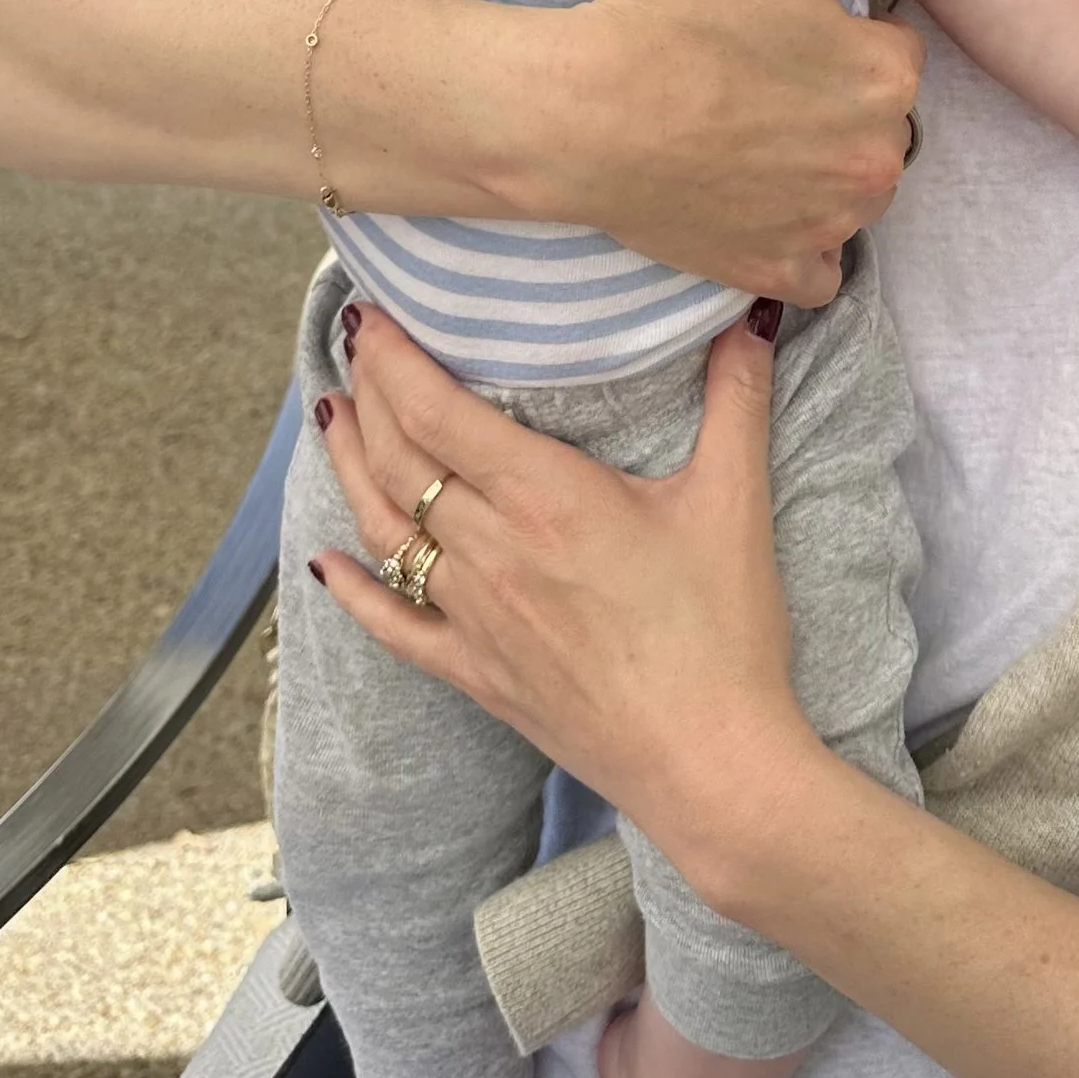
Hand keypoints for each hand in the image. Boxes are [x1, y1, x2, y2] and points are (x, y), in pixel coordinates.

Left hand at [309, 302, 816, 875]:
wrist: (709, 762)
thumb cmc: (723, 634)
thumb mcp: (734, 501)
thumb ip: (736, 399)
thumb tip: (753, 315)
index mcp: (546, 498)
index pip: (440, 412)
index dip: (394, 359)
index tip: (371, 315)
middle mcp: (493, 551)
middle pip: (400, 460)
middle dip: (369, 394)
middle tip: (353, 344)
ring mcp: (475, 618)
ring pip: (386, 530)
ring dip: (349, 467)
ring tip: (332, 414)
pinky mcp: (478, 674)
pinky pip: (395, 626)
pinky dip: (353, 589)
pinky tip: (325, 562)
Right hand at [544, 0, 948, 306]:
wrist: (577, 114)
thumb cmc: (669, 16)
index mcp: (887, 74)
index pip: (890, 49)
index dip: (835, 36)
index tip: (774, 29)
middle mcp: (878, 159)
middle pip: (876, 122)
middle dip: (833, 102)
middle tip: (753, 80)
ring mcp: (829, 225)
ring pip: (852, 190)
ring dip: (819, 168)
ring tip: (743, 132)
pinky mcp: (779, 271)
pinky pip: (817, 266)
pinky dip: (796, 241)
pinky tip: (751, 200)